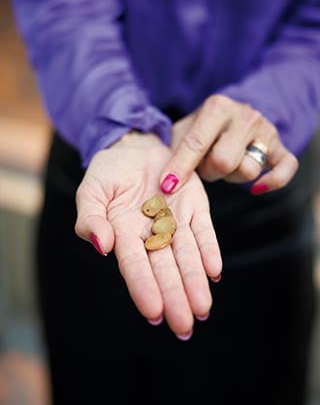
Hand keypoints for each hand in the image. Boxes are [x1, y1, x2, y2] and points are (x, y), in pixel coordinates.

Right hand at [74, 132, 221, 338]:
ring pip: (187, 255)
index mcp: (124, 233)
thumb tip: (102, 246)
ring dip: (195, 281)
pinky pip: (204, 231)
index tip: (154, 311)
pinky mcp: (195, 207)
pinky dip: (209, 250)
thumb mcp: (91, 192)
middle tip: (184, 327)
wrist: (135, 147)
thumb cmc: (107, 172)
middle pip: (165, 268)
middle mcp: (152, 233)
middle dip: (175, 297)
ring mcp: (175, 221)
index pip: (135, 264)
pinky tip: (214, 271)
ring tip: (202, 308)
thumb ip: (91, 219)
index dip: (144, 287)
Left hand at [160, 95, 297, 194]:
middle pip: (224, 161)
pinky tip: (256, 189)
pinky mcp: (281, 147)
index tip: (167, 185)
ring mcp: (266, 130)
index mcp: (217, 107)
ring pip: (248, 170)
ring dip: (232, 176)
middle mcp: (245, 115)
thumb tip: (165, 184)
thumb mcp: (183, 132)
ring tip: (226, 164)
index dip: (180, 167)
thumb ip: (173, 152)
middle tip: (206, 165)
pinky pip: (286, 169)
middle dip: (209, 171)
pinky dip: (272, 181)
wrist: (234, 115)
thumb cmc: (202, 128)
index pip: (196, 143)